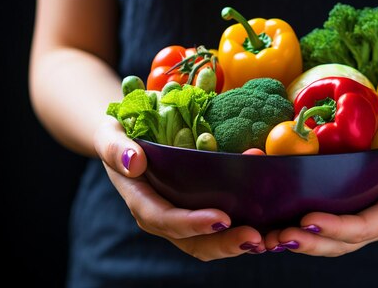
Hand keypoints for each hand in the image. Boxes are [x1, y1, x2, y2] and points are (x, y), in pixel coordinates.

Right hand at [94, 116, 265, 260]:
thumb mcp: (110, 134)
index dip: (192, 223)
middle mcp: (162, 216)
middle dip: (224, 244)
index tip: (221, 218)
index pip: (165, 218)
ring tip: (266, 239)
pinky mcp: (198, 212)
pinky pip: (219, 229)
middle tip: (255, 238)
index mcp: (141, 201)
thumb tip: (134, 161)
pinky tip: (267, 228)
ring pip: (209, 242)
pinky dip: (242, 230)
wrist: (128, 139)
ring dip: (237, 243)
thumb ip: (116, 148)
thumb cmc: (120, 135)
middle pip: (192, 242)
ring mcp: (181, 218)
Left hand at [263, 124, 377, 255]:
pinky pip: (318, 228)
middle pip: (340, 242)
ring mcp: (355, 219)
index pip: (365, 226)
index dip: (338, 227)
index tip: (310, 219)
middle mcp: (373, 222)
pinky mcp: (340, 212)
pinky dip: (295, 231)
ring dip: (298, 242)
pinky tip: (271, 228)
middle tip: (280, 236)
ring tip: (270, 238)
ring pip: (326, 241)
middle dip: (310, 242)